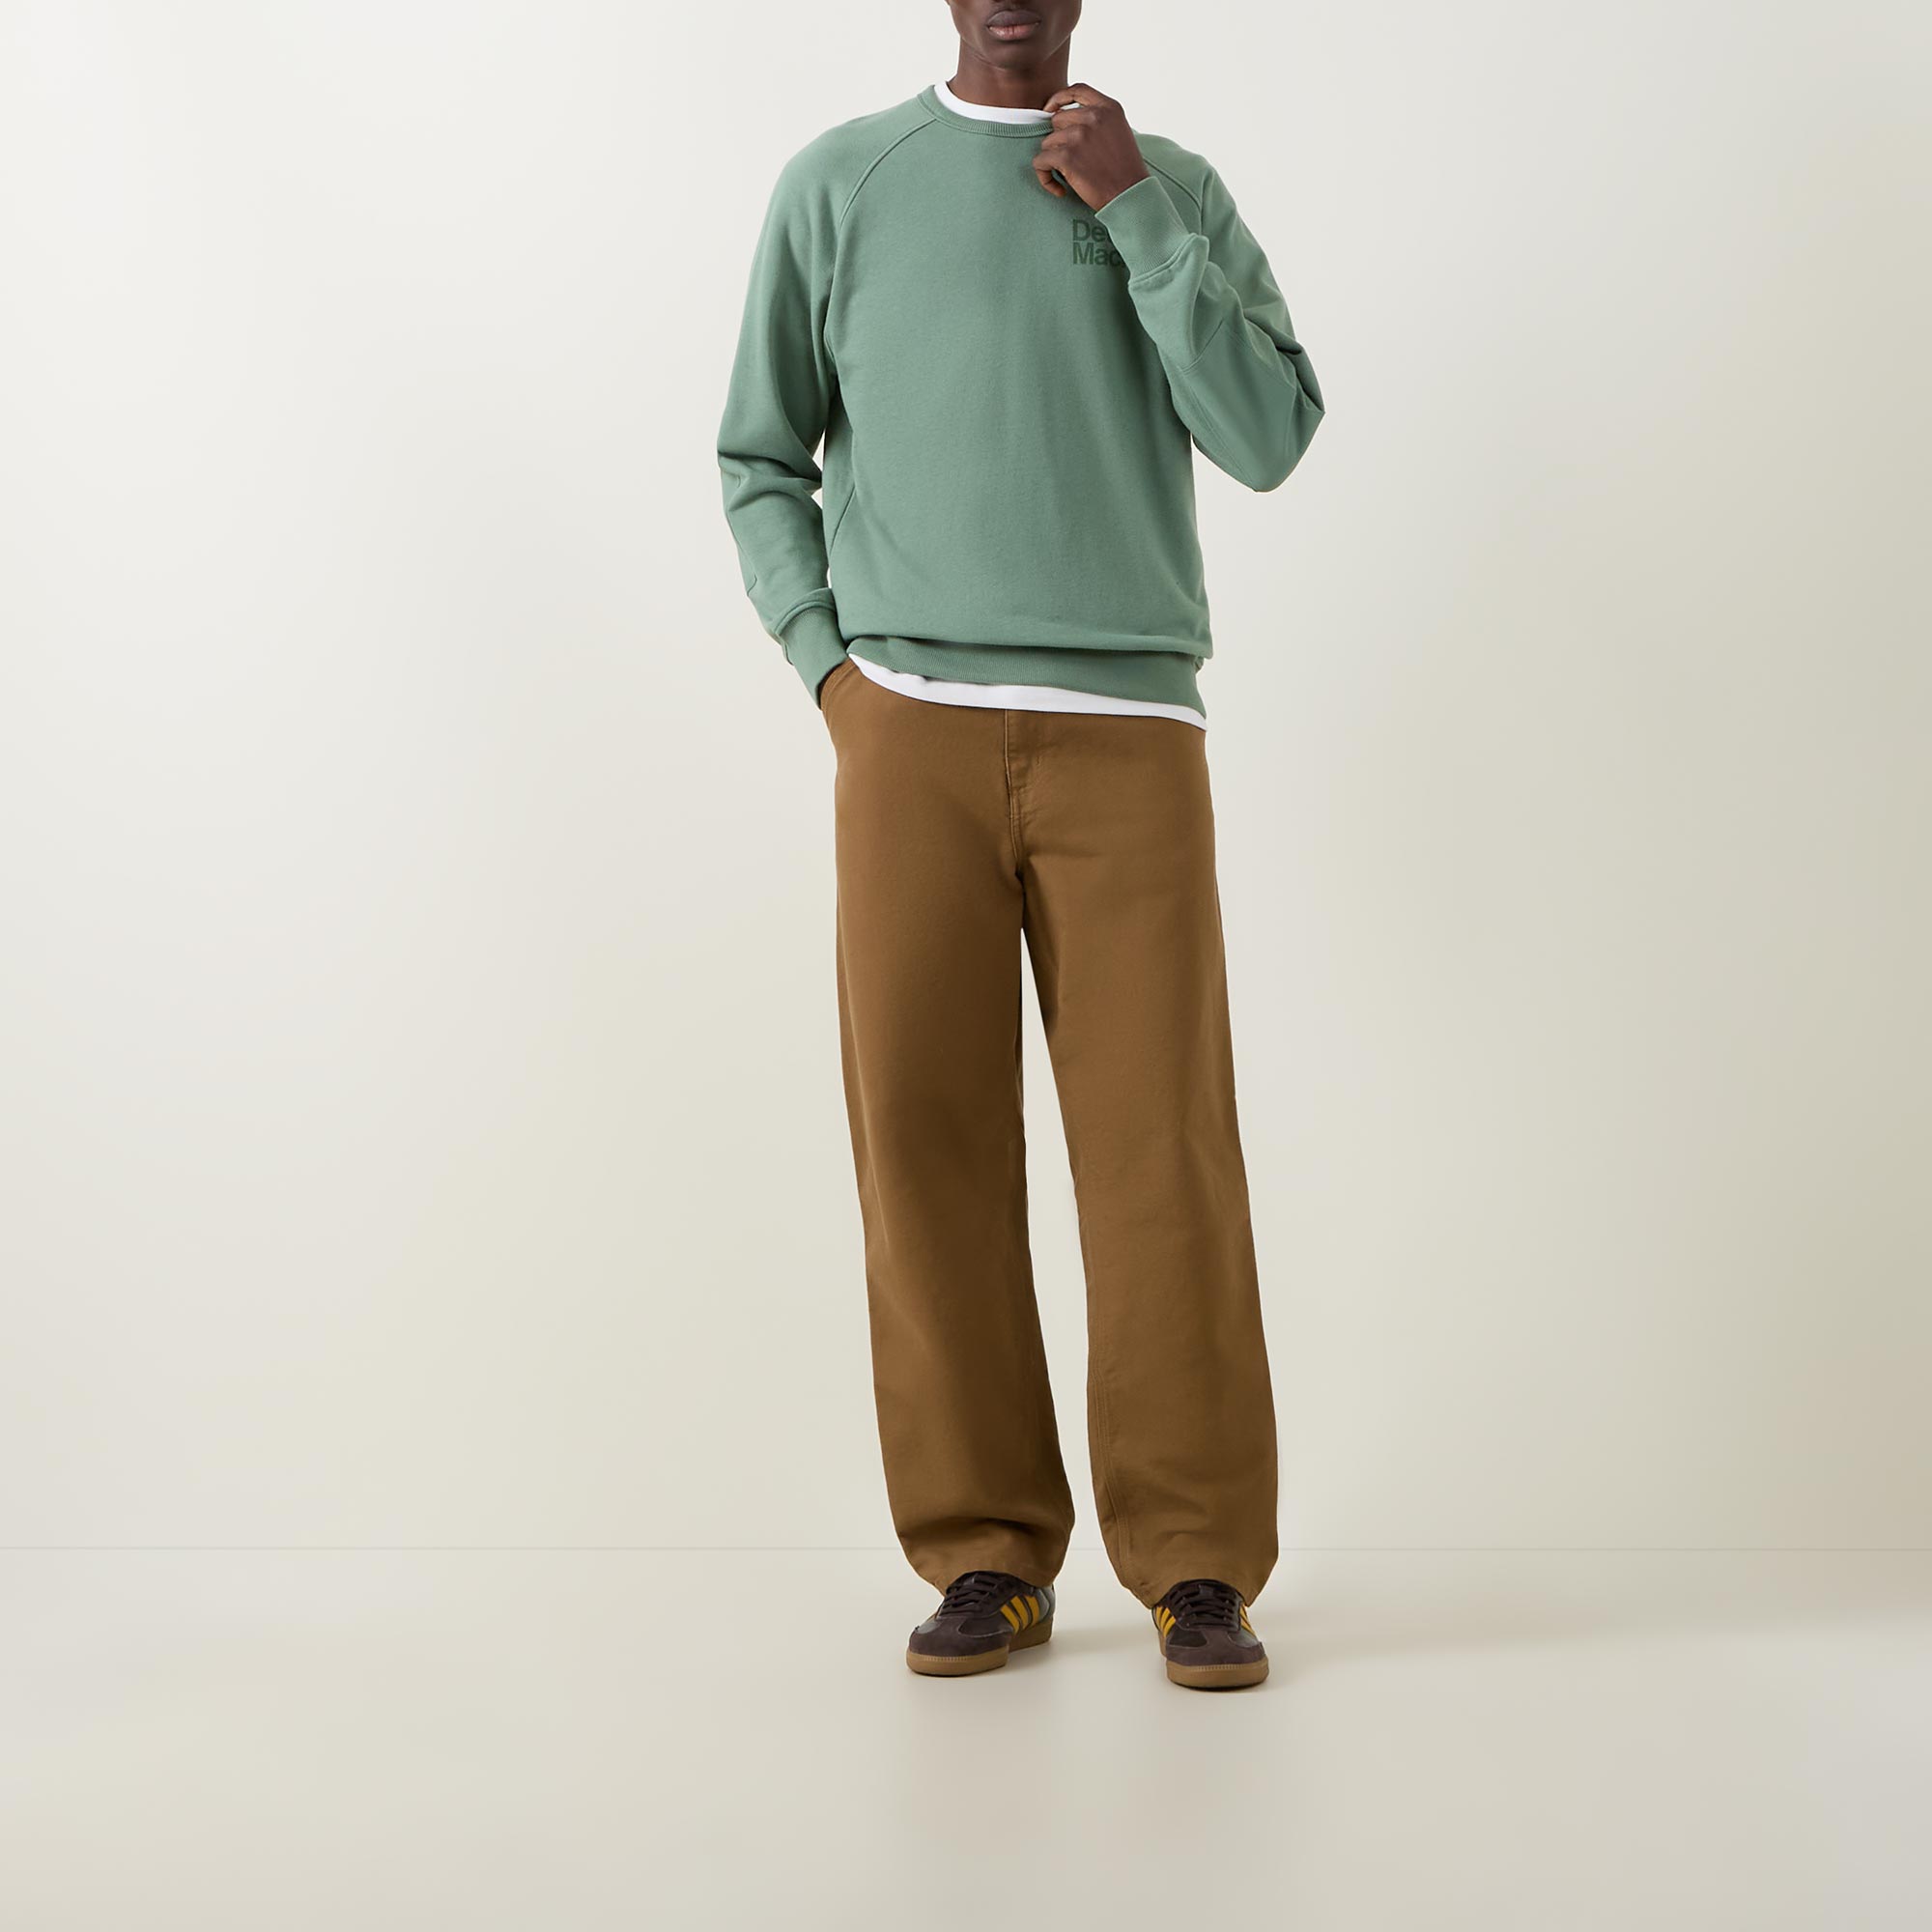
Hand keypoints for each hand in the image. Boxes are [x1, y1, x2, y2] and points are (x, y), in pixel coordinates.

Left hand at [1031, 84, 1149, 209]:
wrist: (1130, 196)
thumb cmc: (1125, 171)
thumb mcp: (1119, 131)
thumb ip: (1099, 119)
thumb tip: (1066, 116)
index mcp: (1108, 108)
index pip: (1077, 90)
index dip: (1059, 98)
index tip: (1049, 109)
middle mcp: (1093, 117)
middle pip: (1057, 120)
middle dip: (1060, 140)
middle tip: (1072, 161)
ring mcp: (1079, 135)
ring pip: (1048, 142)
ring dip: (1054, 161)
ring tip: (1068, 177)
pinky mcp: (1066, 156)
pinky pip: (1040, 162)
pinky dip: (1045, 177)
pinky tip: (1059, 189)